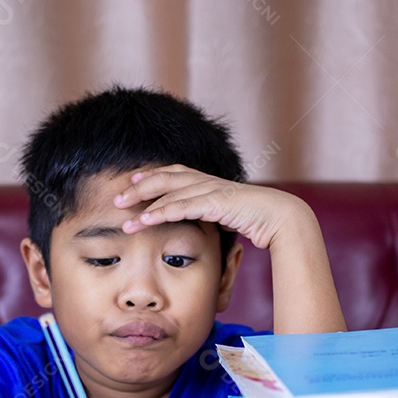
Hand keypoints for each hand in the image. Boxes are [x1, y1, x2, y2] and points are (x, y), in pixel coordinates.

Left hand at [113, 164, 310, 249]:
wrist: (281, 218)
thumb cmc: (258, 220)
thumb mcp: (228, 216)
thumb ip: (213, 216)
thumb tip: (207, 223)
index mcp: (209, 183)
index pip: (174, 173)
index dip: (152, 176)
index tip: (132, 180)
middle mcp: (207, 182)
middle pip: (164, 178)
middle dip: (138, 186)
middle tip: (116, 197)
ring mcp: (210, 189)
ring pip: (168, 192)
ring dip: (142, 202)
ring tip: (121, 212)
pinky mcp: (215, 202)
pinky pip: (181, 206)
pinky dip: (160, 212)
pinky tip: (144, 219)